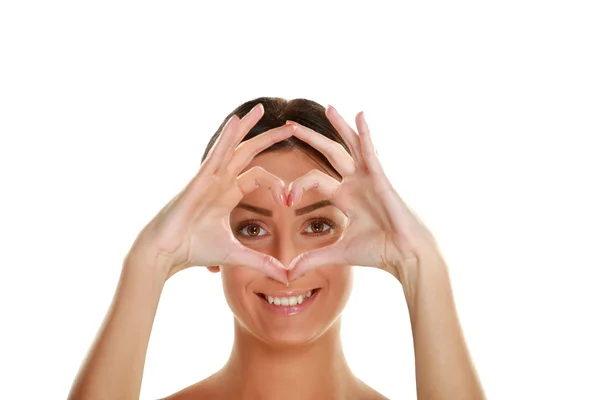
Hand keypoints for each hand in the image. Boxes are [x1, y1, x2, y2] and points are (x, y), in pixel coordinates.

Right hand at [128, 103, 292, 282]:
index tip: (289, 201)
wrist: (165, 253)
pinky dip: (227, 137)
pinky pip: (216, 154)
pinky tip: (238, 121)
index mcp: (228, 194)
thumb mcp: (236, 254)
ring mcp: (209, 177)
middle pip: (248, 153)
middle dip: (269, 139)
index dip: (278, 184)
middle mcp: (220, 181)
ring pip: (232, 146)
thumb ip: (262, 262)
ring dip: (248, 127)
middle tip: (291, 126)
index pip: (258, 175)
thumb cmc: (194, 250)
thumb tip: (288, 277)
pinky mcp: (200, 180)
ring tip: (262, 109)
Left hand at [286, 106, 439, 283]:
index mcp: (345, 196)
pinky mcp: (380, 178)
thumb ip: (311, 258)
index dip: (296, 186)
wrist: (404, 255)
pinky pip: (371, 152)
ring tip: (327, 107)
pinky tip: (360, 114)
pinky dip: (365, 133)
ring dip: (339, 126)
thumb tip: (287, 274)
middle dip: (311, 139)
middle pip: (330, 153)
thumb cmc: (377, 252)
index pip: (314, 180)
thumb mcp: (337, 252)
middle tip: (290, 125)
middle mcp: (355, 182)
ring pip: (351, 146)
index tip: (285, 200)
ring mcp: (369, 178)